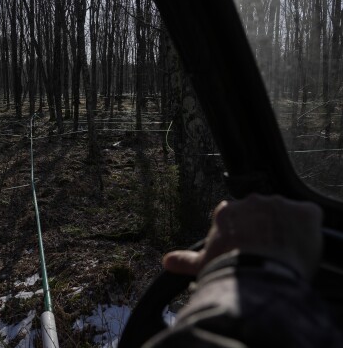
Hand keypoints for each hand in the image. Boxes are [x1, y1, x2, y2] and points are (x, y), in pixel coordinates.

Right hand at [162, 194, 322, 280]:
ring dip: (285, 229)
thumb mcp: (203, 264)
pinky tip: (300, 246)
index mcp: (226, 211)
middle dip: (263, 229)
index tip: (245, 249)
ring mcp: (279, 204)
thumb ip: (185, 260)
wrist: (258, 273)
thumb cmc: (226, 268)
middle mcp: (251, 201)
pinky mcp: (305, 212)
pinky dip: (307, 229)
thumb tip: (166, 261)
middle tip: (265, 252)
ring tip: (284, 253)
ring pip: (285, 215)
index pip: (236, 218)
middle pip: (261, 213)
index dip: (242, 234)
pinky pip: (309, 216)